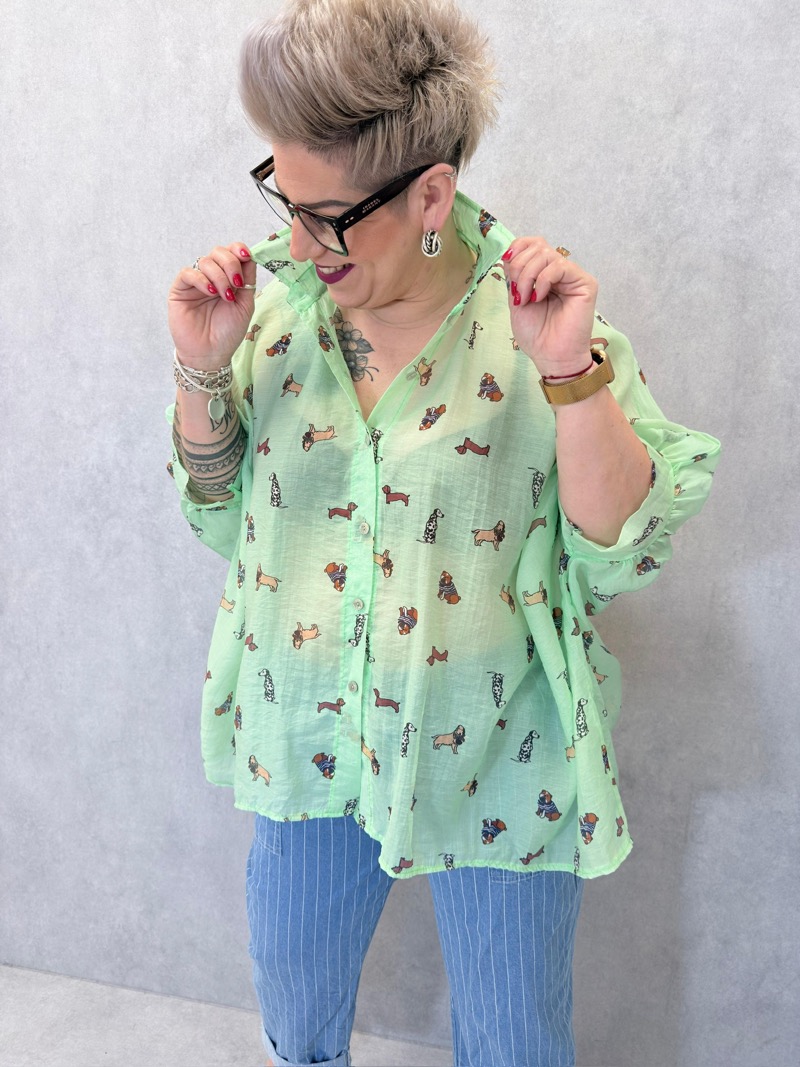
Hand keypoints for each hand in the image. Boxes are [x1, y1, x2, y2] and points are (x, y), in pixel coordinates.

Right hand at [168, 243, 256, 370]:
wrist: (211, 354)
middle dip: (230, 263)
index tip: (246, 256)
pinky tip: (210, 292)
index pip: (231, 253)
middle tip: (236, 283)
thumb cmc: (228, 332)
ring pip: (205, 261)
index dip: (238, 250)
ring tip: (225, 296)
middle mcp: (212, 277)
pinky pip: (188, 273)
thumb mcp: (245, 304)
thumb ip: (248, 280)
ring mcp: (196, 282)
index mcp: (228, 278)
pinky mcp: (180, 289)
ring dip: (219, 276)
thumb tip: (250, 256)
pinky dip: (201, 279)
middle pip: (219, 252)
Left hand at [501, 238, 597, 377]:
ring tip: (527, 299)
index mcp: (543, 273)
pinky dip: (543, 280)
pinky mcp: (585, 283)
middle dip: (520, 266)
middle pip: (538, 245)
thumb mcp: (516, 300)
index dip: (517, 248)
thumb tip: (510, 255)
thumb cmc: (536, 335)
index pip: (532, 244)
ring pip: (546, 254)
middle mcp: (559, 271)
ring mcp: (572, 276)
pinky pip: (560, 266)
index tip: (507, 266)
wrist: (551, 357)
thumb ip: (514, 276)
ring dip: (528, 276)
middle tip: (518, 293)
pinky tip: (539, 297)